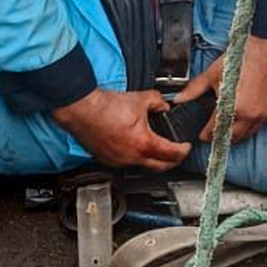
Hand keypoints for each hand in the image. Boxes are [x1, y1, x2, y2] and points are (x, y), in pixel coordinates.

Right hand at [51, 88, 189, 171]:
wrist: (81, 109)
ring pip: (142, 166)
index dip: (184, 150)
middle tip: (176, 155)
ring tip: (154, 149)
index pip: (173, 154)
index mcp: (144, 144)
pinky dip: (133, 157)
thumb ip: (158, 102)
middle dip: (172, 162)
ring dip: (151, 159)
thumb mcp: (140, 98)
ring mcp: (118, 161)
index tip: (186, 147)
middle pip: (160, 167)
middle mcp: (132, 157)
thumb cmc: (104, 107)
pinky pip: (125, 163)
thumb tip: (164, 106)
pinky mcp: (106, 160)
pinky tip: (132, 147)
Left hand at [176, 36, 266, 142]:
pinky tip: (241, 122)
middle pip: (231, 137)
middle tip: (211, 135)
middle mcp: (249, 115)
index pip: (215, 130)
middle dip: (219, 138)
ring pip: (247, 135)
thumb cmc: (242, 57)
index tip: (201, 136)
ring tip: (224, 130)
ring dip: (235, 135)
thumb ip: (194, 89)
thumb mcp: (212, 74)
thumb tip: (179, 98)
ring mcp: (263, 114)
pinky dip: (249, 128)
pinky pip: (259, 127)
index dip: (206, 135)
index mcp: (232, 108)